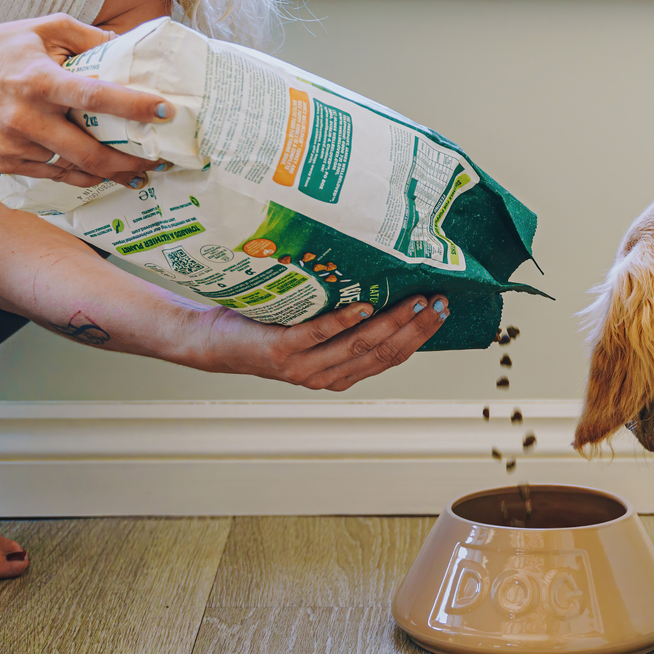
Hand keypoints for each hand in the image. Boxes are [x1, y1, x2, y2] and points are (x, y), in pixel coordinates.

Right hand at [0, 12, 166, 187]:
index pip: (95, 96)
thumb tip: (129, 46)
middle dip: (131, 162)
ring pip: (74, 168)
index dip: (133, 106)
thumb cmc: (2, 48)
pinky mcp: (5, 162)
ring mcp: (14, 145)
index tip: (165, 110)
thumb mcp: (46, 28)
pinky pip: (54, 175)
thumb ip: (88, 36)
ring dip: (110, 173)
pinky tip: (102, 173)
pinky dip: (81, 175)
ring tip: (137, 173)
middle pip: (90, 151)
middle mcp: (26, 117)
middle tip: (160, 162)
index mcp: (40, 80)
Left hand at [194, 295, 449, 390]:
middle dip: (415, 328)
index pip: (391, 358)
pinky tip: (363, 306)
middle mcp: (325, 375)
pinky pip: (318, 336)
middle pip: (382, 354)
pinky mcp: (281, 352)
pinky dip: (344, 322)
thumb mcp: (310, 328)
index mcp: (339, 372)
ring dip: (390, 324)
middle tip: (438, 302)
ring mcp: (303, 366)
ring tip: (413, 302)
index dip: (420, 336)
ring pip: (357, 347)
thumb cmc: (264, 329)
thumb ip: (341, 317)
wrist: (211, 342)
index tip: (442, 310)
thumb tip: (379, 278)